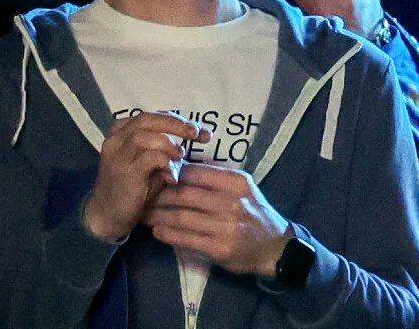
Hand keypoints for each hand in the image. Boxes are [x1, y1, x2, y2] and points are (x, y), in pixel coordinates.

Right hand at [84, 111, 205, 241]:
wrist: (109, 215)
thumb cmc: (135, 185)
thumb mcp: (152, 161)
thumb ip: (167, 146)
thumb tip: (199, 134)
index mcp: (121, 132)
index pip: (151, 117)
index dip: (177, 120)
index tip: (201, 130)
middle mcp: (116, 140)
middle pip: (146, 119)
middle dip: (175, 124)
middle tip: (197, 134)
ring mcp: (117, 156)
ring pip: (144, 136)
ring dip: (169, 145)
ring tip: (180, 157)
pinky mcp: (123, 173)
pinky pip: (148, 159)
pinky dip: (166, 164)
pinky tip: (172, 177)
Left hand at [149, 163, 291, 277]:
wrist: (275, 247)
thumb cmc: (255, 214)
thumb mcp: (244, 189)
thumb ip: (217, 180)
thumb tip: (181, 170)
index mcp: (236, 182)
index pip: (195, 172)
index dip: (171, 173)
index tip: (156, 177)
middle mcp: (231, 202)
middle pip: (184, 194)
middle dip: (159, 195)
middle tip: (143, 197)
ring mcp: (225, 226)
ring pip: (181, 216)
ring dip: (157, 216)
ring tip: (144, 215)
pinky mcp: (219, 248)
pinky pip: (186, 239)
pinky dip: (167, 234)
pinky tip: (157, 231)